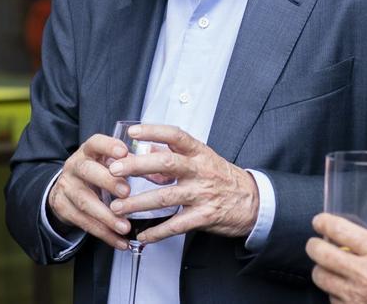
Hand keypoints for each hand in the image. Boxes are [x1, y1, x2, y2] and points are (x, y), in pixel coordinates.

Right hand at [47, 134, 130, 250]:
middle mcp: (74, 166)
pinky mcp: (63, 208)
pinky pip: (83, 222)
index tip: (123, 152)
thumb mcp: (108, 164)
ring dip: (106, 216)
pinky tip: (120, 241)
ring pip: (84, 201)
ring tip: (125, 226)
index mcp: (88, 152)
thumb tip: (160, 175)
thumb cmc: (97, 174)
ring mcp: (66, 187)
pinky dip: (103, 233)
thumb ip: (130, 167)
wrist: (66, 190)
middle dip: (107, 181)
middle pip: (87, 170)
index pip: (95, 143)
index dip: (108, 146)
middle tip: (127, 192)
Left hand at [105, 124, 257, 242]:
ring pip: (166, 197)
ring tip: (117, 207)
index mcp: (199, 153)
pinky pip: (176, 225)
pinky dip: (157, 232)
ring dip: (138, 203)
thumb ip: (174, 156)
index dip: (154, 131)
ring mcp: (202, 194)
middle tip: (114, 170)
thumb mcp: (202, 159)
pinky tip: (142, 234)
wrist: (253, 202)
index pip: (176, 136)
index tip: (133, 132)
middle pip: (166, 165)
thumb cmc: (222, 177)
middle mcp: (200, 170)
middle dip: (137, 166)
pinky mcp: (204, 216)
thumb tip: (146, 151)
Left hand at [306, 213, 366, 303]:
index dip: (324, 222)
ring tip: (328, 269)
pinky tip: (343, 293)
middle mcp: (365, 275)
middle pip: (320, 254)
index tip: (320, 222)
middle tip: (316, 245)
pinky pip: (332, 300)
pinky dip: (334, 295)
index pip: (341, 231)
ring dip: (322, 271)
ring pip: (321, 278)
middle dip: (314, 246)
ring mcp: (356, 298)